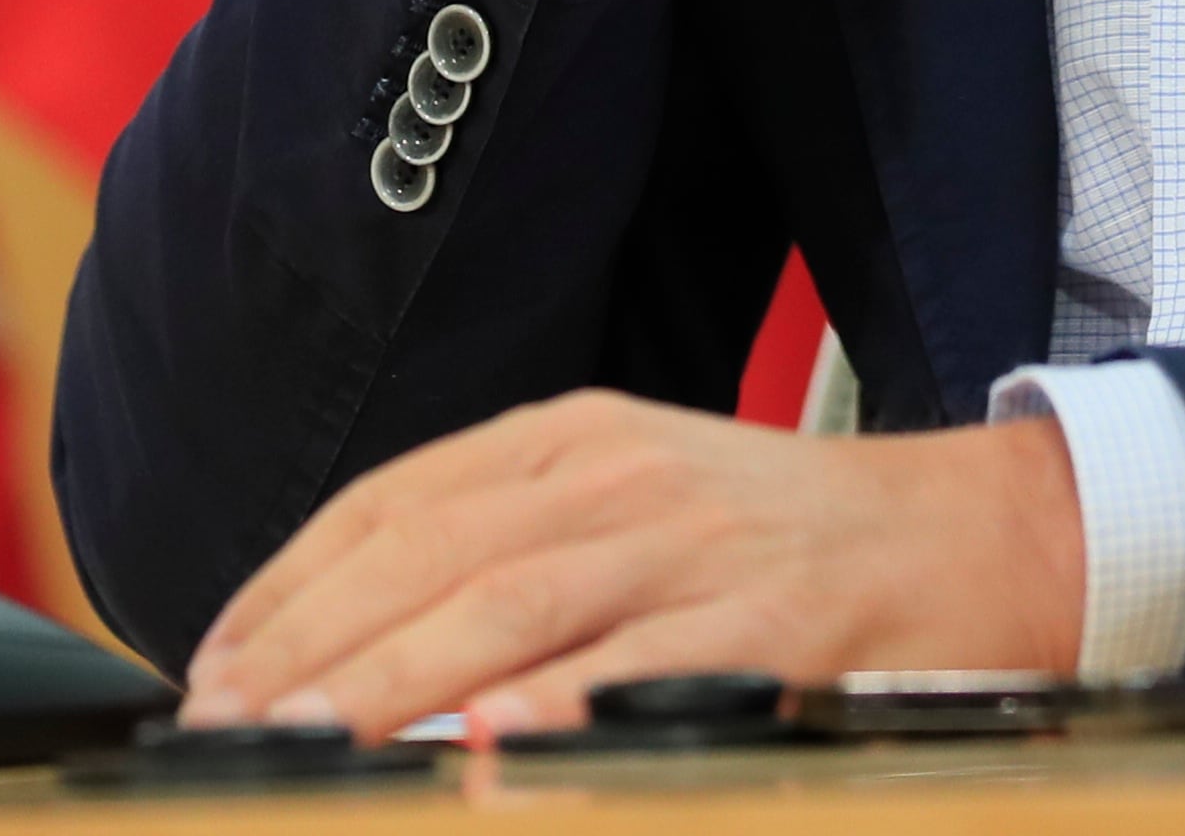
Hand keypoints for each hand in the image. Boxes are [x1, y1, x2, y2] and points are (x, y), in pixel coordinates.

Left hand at [179, 391, 1084, 738]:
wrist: (975, 535)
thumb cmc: (781, 546)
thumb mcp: (633, 504)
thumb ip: (508, 550)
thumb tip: (360, 638)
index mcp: (570, 441)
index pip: (389, 503)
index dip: (286, 586)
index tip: (209, 666)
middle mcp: (617, 476)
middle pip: (428, 556)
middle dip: (308, 649)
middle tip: (222, 727)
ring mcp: (692, 543)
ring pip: (513, 604)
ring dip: (392, 680)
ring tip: (305, 742)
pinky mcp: (767, 621)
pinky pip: (646, 665)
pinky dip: (559, 702)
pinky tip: (488, 740)